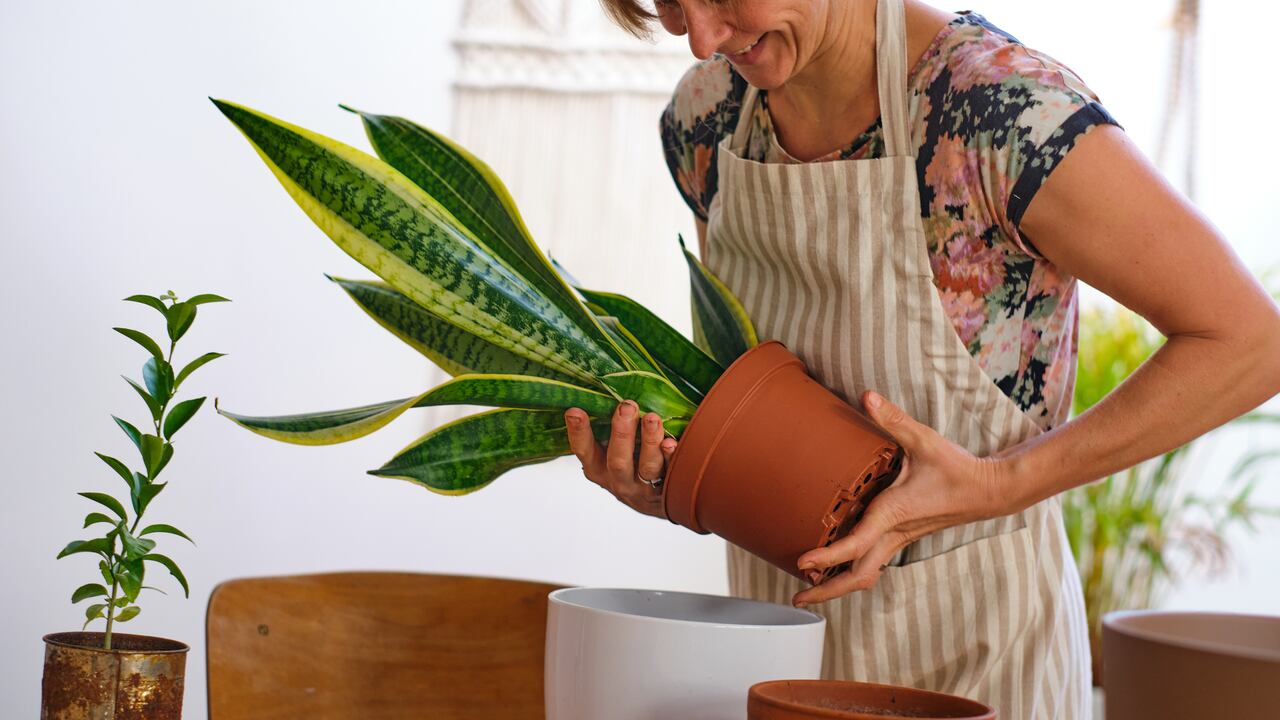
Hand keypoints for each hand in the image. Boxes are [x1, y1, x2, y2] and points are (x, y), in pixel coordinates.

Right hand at [565, 400, 677, 518]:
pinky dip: (671, 457)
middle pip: (618, 460)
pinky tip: (672, 443)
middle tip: (627, 406)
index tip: (574, 411)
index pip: (584, 451)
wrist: (656, 501)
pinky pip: (671, 473)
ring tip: (652, 418)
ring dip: (649, 441)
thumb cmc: (631, 464)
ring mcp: (644, 489)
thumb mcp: (612, 452)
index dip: (578, 433)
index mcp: (599, 468)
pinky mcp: (668, 490)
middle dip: (622, 432)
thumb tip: (610, 386)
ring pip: (647, 467)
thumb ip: (610, 428)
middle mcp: (619, 481)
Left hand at [791, 391, 1014, 606]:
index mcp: (893, 515)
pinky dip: (852, 571)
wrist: (989, 491)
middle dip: (827, 590)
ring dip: (838, 584)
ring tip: (809, 588)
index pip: (856, 544)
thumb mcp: (924, 441)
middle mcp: (893, 534)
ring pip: (865, 575)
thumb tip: (868, 397)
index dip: (828, 556)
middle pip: (857, 577)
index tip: (802, 562)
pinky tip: (835, 567)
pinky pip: (873, 564)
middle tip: (798, 597)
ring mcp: (898, 540)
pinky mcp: (902, 538)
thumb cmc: (957, 468)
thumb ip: (893, 420)